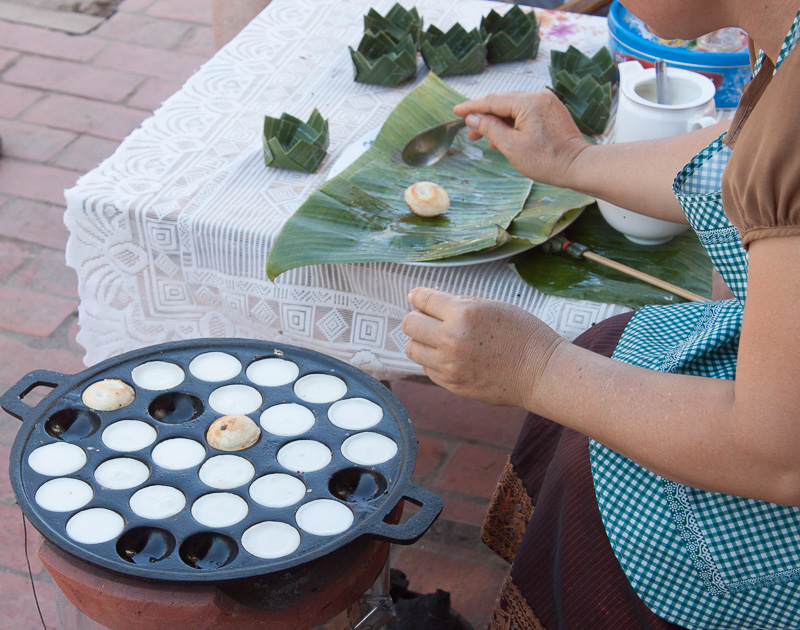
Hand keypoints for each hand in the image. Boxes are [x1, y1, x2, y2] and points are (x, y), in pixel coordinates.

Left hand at [402, 287, 564, 407]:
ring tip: (438, 340)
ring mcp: (450, 365)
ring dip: (421, 341)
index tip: (417, 297)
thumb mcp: (493, 306)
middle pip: (410, 324)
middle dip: (417, 318)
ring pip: (412, 349)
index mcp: (463, 314)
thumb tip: (432, 301)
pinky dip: (433, 361)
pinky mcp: (452, 384)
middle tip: (428, 319)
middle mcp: (451, 339)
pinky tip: (450, 357)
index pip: (423, 299)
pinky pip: (427, 369)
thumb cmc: (525, 335)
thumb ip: (460, 304)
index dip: (418, 296)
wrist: (542, 373)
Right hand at [453, 90, 588, 187]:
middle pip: (503, 103)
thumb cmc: (546, 160)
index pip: (492, 101)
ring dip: (498, 121)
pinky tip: (505, 136)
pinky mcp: (552, 111)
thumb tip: (473, 117)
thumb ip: (489, 128)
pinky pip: (526, 112)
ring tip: (486, 139)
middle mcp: (538, 96)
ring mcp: (547, 102)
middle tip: (469, 132)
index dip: (472, 107)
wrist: (577, 166)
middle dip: (484, 117)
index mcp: (528, 102)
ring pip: (514, 108)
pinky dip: (513, 122)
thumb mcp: (511, 146)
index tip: (456, 111)